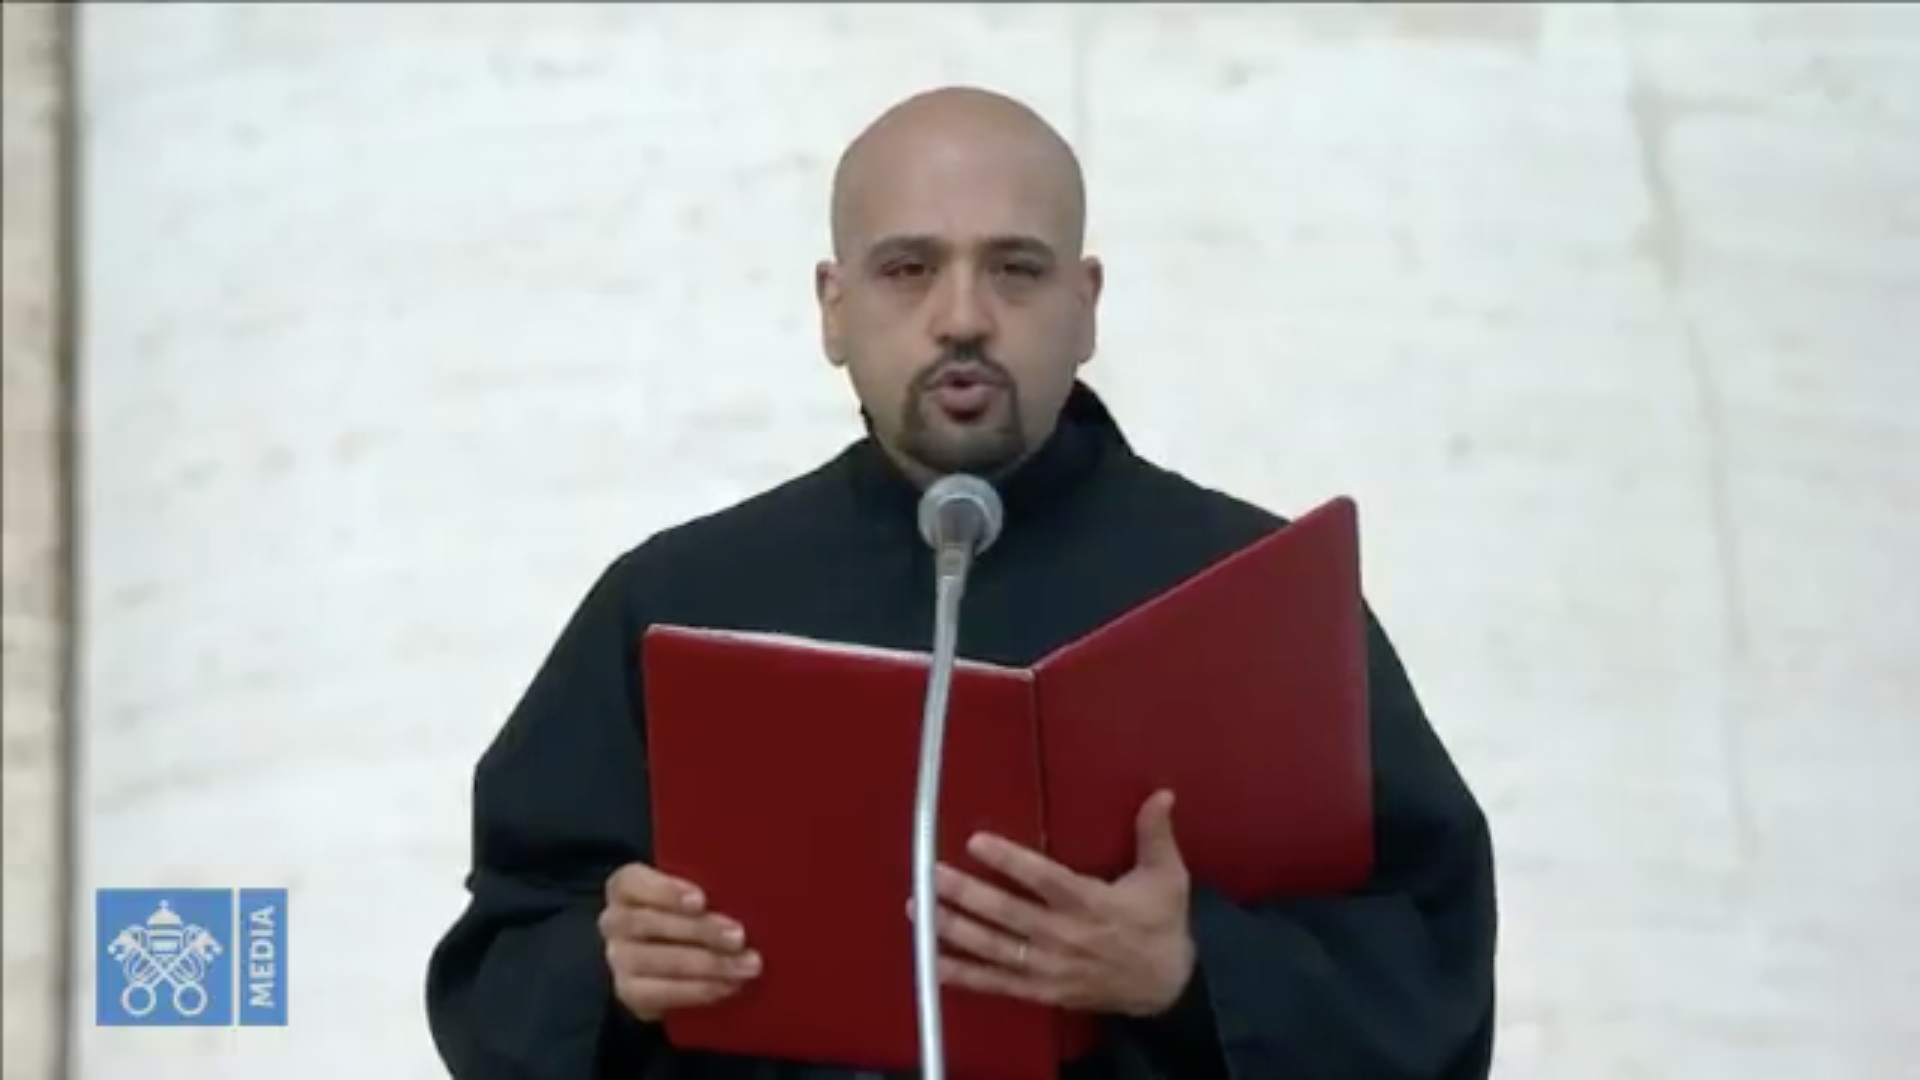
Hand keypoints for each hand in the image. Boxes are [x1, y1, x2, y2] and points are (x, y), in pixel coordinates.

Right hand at [598, 862, 761, 1021]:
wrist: (671, 962)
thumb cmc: (690, 916)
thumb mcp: (694, 896)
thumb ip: (707, 891)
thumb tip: (746, 895)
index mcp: (626, 887)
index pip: (633, 882)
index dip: (666, 891)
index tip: (701, 901)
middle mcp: (614, 921)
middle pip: (649, 922)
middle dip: (699, 930)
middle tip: (739, 937)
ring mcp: (617, 958)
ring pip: (656, 960)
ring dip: (707, 964)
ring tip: (745, 966)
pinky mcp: (628, 992)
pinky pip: (660, 993)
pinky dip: (697, 990)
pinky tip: (725, 986)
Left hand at [923, 790, 1195, 1016]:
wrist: (1168, 989)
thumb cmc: (1161, 924)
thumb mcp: (1167, 877)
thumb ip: (1155, 834)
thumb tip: (1161, 793)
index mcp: (1092, 904)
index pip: (1045, 880)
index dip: (1011, 862)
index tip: (976, 842)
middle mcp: (1065, 937)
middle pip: (1009, 915)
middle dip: (967, 895)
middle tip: (932, 875)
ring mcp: (1050, 969)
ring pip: (995, 948)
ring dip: (954, 930)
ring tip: (920, 910)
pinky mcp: (1042, 991)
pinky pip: (997, 984)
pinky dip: (963, 975)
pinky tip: (931, 962)